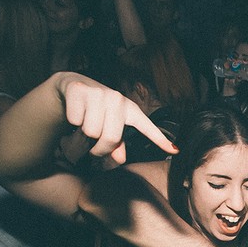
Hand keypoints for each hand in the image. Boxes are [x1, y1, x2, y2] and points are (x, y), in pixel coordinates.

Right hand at [55, 73, 176, 163]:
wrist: (73, 87)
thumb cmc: (95, 111)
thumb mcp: (109, 126)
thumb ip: (117, 144)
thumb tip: (120, 160)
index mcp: (129, 110)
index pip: (147, 127)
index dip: (160, 140)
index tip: (175, 151)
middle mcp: (117, 99)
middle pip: (111, 138)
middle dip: (99, 149)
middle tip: (94, 148)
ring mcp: (99, 93)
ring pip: (91, 131)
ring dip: (83, 134)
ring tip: (84, 126)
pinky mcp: (79, 90)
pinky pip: (75, 120)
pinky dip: (72, 121)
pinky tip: (75, 112)